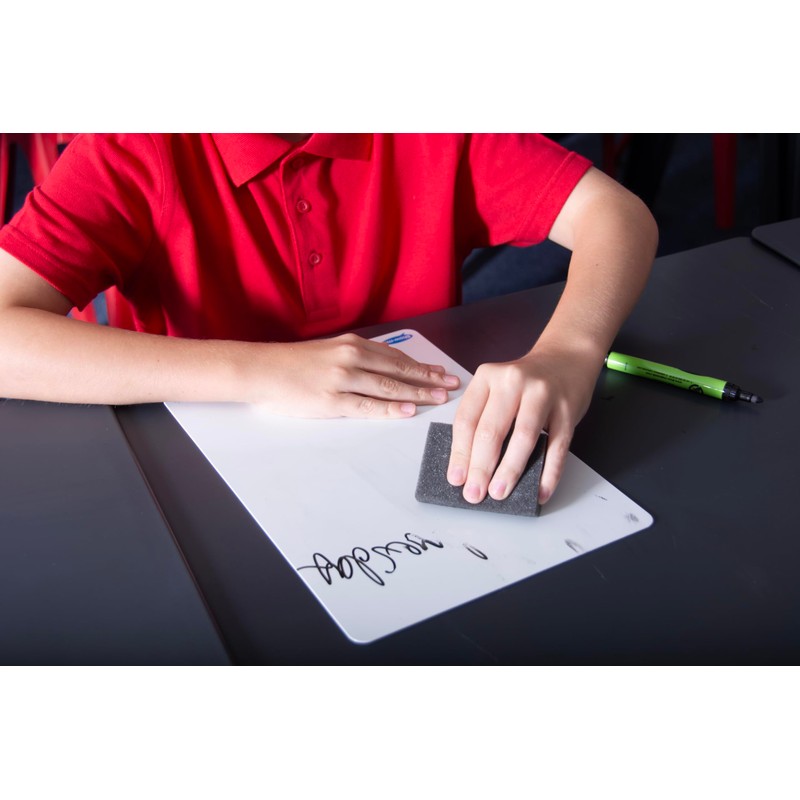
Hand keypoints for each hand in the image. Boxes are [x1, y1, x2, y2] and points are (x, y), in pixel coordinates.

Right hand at [254, 333, 460, 417]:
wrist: (261, 370)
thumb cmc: (292, 364)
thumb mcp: (329, 351)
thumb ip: (356, 357)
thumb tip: (383, 367)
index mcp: (352, 344)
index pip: (396, 357)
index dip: (421, 366)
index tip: (441, 373)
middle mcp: (352, 357)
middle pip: (399, 370)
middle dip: (429, 378)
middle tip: (451, 385)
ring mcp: (343, 378)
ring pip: (389, 386)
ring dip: (417, 393)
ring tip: (439, 399)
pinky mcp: (332, 400)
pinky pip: (367, 405)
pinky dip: (390, 408)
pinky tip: (408, 410)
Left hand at [446, 343, 602, 504]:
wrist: (566, 358)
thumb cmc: (526, 381)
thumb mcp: (497, 387)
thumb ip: (484, 418)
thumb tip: (470, 466)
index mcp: (488, 377)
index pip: (467, 419)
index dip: (460, 453)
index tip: (456, 478)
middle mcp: (513, 381)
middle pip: (491, 430)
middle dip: (480, 468)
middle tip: (474, 493)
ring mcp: (542, 394)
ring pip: (522, 438)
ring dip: (509, 471)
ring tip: (499, 492)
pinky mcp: (567, 410)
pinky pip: (557, 447)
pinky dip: (549, 473)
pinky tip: (540, 490)